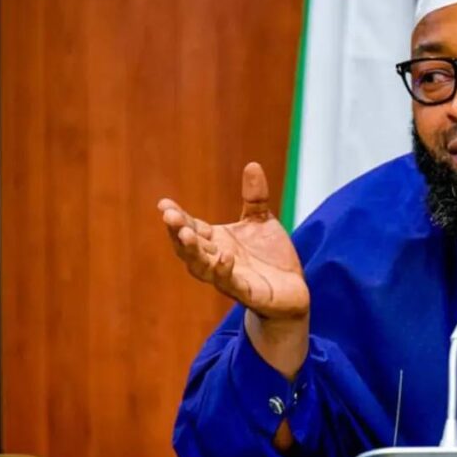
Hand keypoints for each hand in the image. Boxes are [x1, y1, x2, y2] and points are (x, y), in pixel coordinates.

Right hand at [158, 162, 309, 377]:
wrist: (292, 290)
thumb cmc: (270, 257)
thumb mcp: (262, 221)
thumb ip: (255, 197)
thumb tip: (252, 164)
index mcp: (216, 241)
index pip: (191, 227)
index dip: (177, 216)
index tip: (163, 203)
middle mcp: (215, 259)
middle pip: (189, 247)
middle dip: (178, 231)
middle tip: (169, 216)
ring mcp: (228, 277)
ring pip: (201, 267)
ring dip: (192, 251)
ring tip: (186, 234)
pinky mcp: (246, 292)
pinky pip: (230, 283)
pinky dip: (224, 271)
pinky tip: (224, 257)